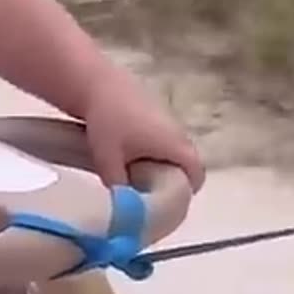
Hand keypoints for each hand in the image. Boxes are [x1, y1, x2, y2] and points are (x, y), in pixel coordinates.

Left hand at [83, 79, 205, 192]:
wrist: (95, 84)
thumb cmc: (107, 122)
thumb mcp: (108, 160)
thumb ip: (119, 187)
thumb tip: (123, 210)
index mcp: (175, 145)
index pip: (197, 174)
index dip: (186, 192)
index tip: (168, 202)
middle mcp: (178, 133)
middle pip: (185, 164)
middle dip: (170, 180)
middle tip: (148, 194)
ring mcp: (168, 121)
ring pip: (172, 151)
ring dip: (159, 164)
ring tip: (133, 175)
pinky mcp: (155, 113)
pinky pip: (161, 140)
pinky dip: (151, 151)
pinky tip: (126, 154)